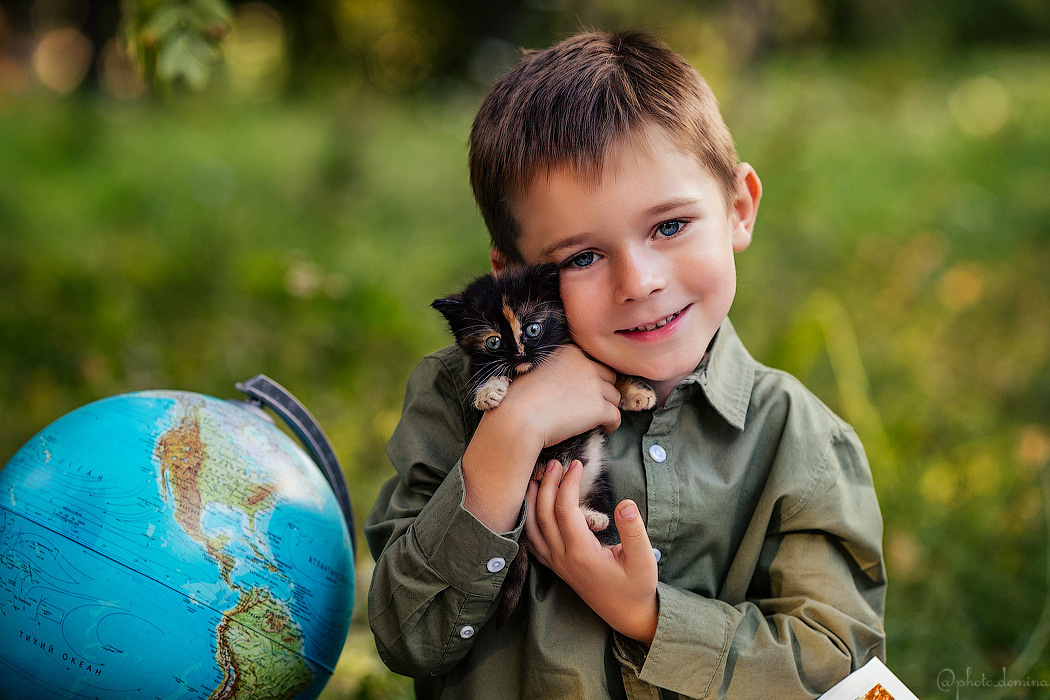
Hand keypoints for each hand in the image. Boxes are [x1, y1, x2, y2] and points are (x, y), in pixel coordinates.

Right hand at [461, 346, 620, 533]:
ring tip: (598, 418)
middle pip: (608, 377)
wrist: (519, 418)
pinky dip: (612, 424)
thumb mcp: (536, 371)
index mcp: (569, 352)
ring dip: (607, 406)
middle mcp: (585, 364)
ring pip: (614, 397)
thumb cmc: (518, 398)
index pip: (592, 361)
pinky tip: (604, 429)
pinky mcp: (599, 408)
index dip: (591, 376)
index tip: (586, 388)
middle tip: (594, 403)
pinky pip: (616, 416)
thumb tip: (566, 385)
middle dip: (603, 390)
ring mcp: (594, 386)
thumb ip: (556, 371)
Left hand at [525, 459, 658, 643]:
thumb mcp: (644, 559)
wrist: (628, 614)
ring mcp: (557, 564)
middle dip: (547, 484)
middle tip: (554, 463)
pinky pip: (533, 542)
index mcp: (582, 553)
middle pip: (544, 514)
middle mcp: (563, 558)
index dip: (568, 483)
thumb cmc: (637, 586)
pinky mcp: (557, 567)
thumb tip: (625, 503)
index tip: (577, 464)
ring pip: (533, 528)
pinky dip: (529, 521)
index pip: (565, 510)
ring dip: (533, 501)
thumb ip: (634, 531)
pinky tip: (532, 508)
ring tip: (537, 478)